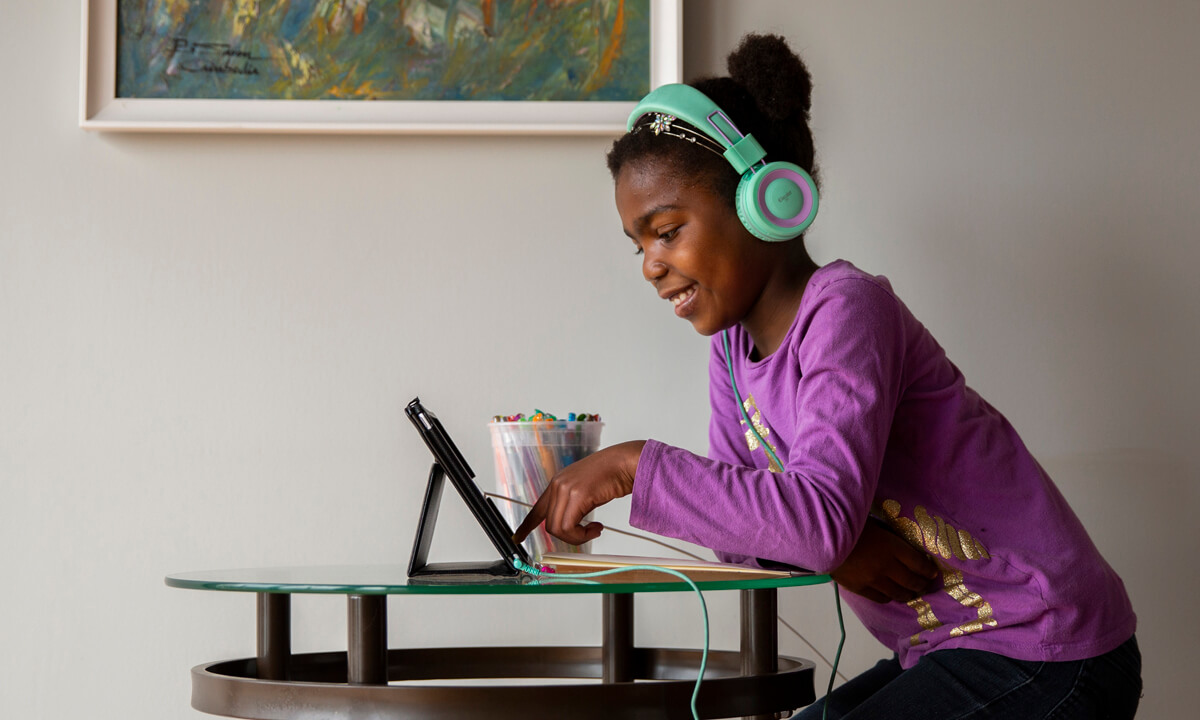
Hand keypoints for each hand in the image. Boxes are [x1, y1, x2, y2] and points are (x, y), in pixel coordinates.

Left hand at [513, 441, 645, 545]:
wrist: (626, 462)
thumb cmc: (613, 474)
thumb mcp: (586, 489)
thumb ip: (574, 502)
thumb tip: (572, 524)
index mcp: (559, 483)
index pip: (538, 508)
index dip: (527, 525)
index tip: (518, 537)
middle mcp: (558, 484)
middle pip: (549, 524)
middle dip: (568, 535)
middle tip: (587, 533)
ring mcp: (566, 489)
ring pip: (558, 528)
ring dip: (577, 537)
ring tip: (594, 529)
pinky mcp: (577, 495)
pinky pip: (570, 527)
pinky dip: (583, 535)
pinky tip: (596, 527)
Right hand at [831, 519, 939, 602]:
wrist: (820, 538)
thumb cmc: (846, 523)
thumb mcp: (871, 522)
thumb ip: (887, 533)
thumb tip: (899, 539)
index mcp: (891, 546)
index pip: (918, 563)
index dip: (928, 570)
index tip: (933, 571)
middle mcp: (886, 566)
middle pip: (912, 581)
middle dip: (923, 584)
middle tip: (927, 584)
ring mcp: (873, 579)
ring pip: (898, 593)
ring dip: (909, 594)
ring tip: (914, 593)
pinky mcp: (859, 588)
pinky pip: (881, 598)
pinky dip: (890, 597)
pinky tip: (892, 595)